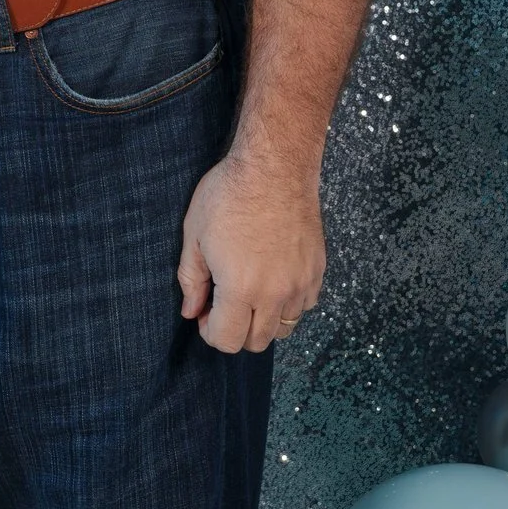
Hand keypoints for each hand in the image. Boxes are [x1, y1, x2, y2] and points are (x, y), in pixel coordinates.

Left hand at [176, 150, 324, 352]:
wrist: (275, 166)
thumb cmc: (230, 194)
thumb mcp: (194, 234)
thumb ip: (191, 279)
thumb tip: (191, 311)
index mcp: (241, 288)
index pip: (227, 340)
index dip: (210, 332)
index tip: (205, 312)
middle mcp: (275, 294)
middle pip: (256, 342)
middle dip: (235, 330)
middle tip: (223, 302)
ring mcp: (300, 284)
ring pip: (283, 328)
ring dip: (263, 319)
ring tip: (249, 290)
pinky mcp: (317, 271)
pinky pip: (305, 307)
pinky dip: (288, 304)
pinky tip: (273, 279)